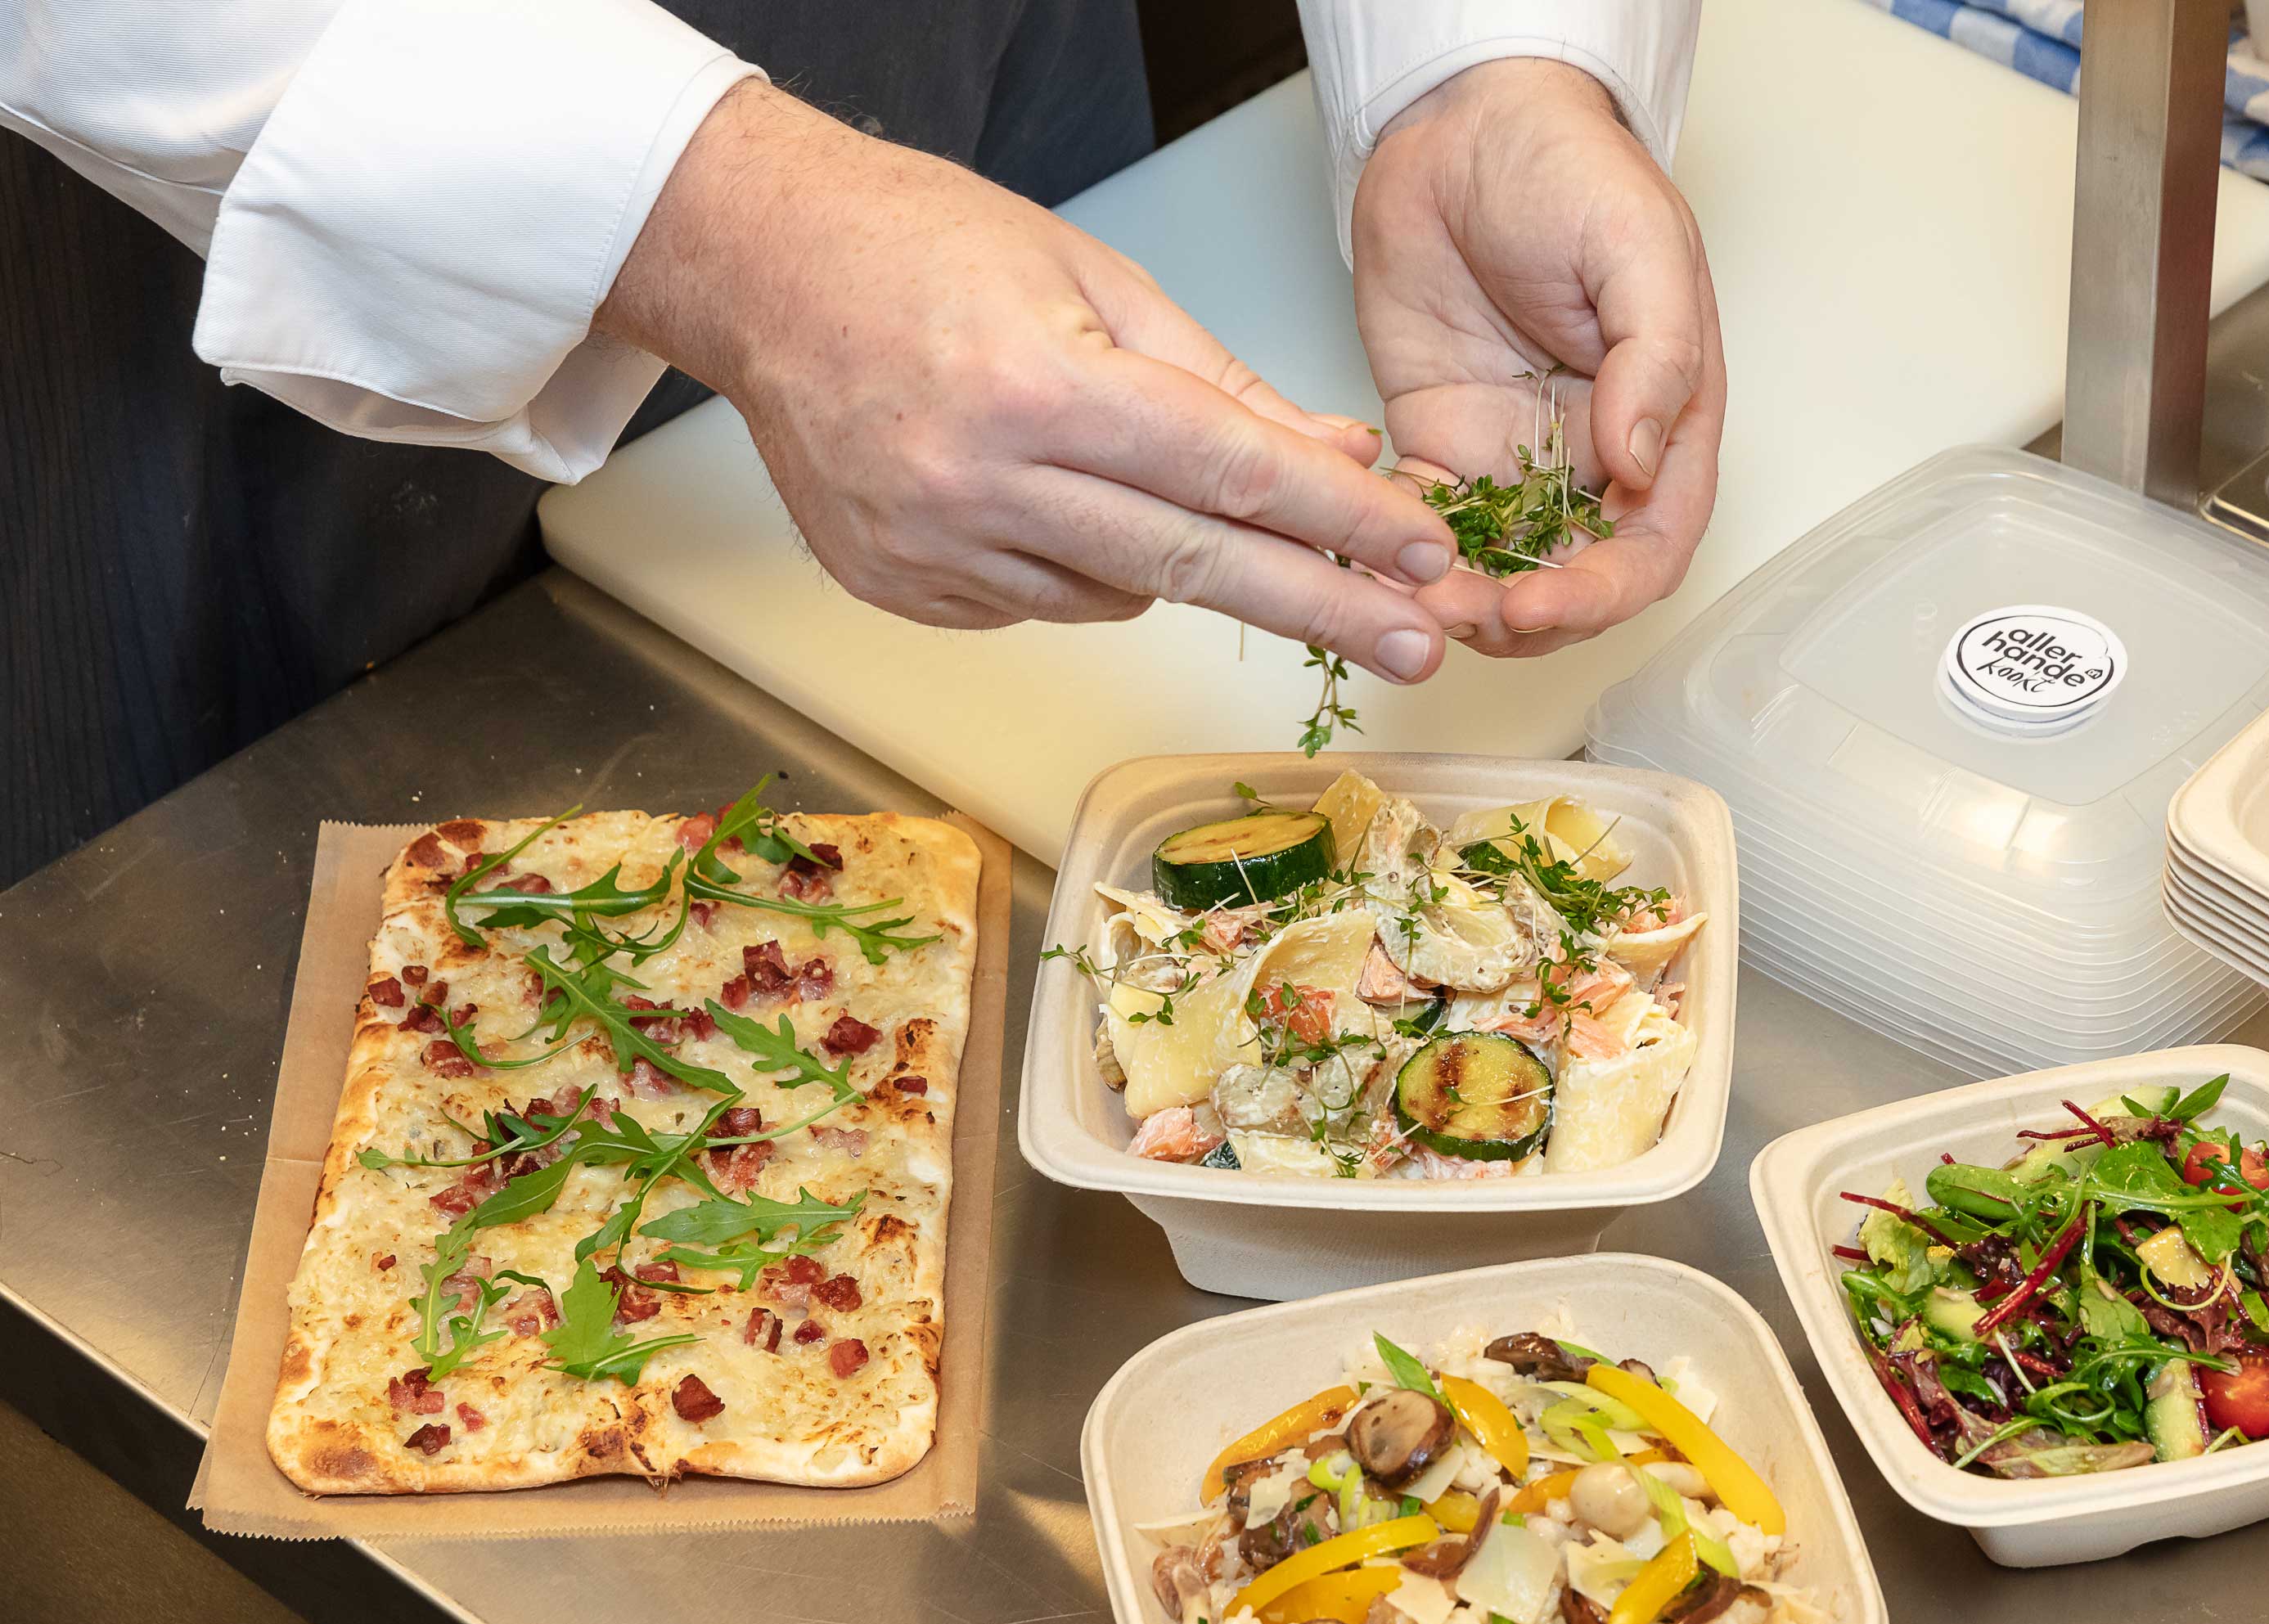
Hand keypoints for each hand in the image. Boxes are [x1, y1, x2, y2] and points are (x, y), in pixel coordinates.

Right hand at [596, 80, 1458, 682]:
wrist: (763, 270)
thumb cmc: (927, 248)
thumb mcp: (1100, 283)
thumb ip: (1227, 388)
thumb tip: (1342, 459)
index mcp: (1038, 386)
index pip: (1231, 474)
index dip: (1343, 522)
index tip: (1423, 556)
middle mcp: (980, 481)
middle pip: (1196, 564)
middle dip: (1324, 609)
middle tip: (1418, 648)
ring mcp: (933, 549)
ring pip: (1123, 593)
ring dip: (1179, 559)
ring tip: (1131, 477)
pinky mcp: (903, 590)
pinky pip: (1046, 604)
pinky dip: (1084, 565)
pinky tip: (1048, 498)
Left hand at [1352, 58, 1724, 656]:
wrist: (1462, 122)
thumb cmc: (1572, 171)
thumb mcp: (1639, 248)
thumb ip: (1657, 358)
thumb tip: (1639, 460)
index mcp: (1663, 425)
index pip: (1649, 548)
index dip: (1600, 595)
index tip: (1539, 603)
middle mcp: (1592, 458)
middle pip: (1571, 579)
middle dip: (1521, 617)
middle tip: (1459, 615)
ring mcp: (1513, 456)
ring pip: (1494, 569)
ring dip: (1457, 600)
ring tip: (1408, 598)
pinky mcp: (1439, 443)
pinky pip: (1422, 523)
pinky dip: (1397, 555)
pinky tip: (1365, 557)